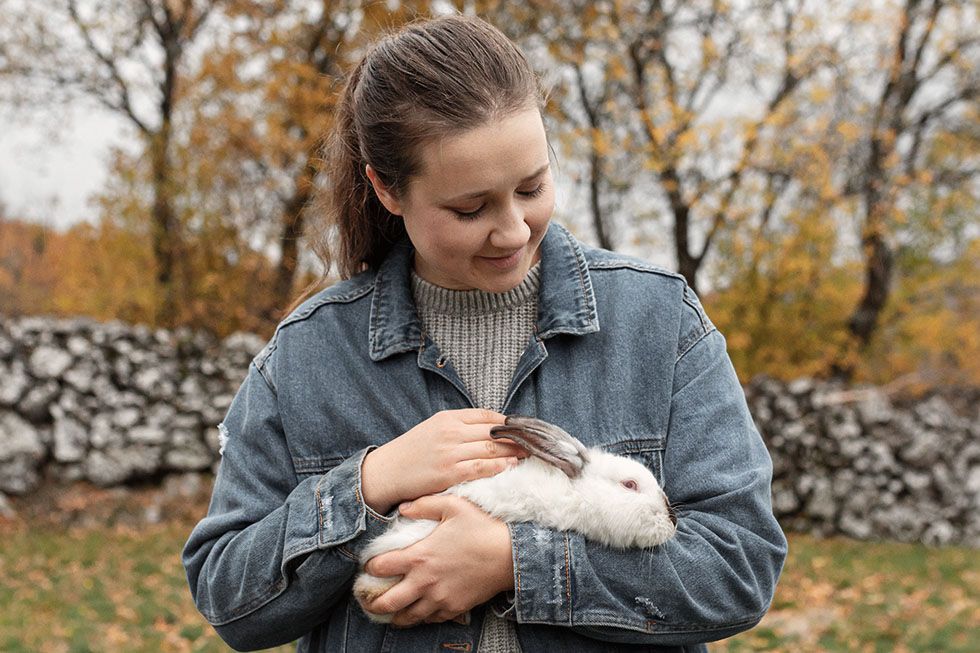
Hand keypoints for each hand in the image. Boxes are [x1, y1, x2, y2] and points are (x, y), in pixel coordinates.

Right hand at [361, 409, 526, 513]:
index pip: (486, 415)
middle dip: (517, 437)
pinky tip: (512, 466)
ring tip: (529, 454)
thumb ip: (458, 427)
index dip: (509, 422)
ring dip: (514, 451)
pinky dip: (499, 466)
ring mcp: (450, 453)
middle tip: (535, 442)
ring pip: (491, 449)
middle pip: (493, 432)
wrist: (386, 472)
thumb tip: (490, 428)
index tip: (523, 429)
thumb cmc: (412, 451)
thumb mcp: (433, 429)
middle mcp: (451, 432)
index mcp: (448, 418)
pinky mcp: (449, 473)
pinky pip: (481, 467)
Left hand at [362, 495, 514, 626]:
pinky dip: (421, 617)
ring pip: (408, 617)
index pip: (381, 567)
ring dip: (395, 615)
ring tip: (389, 613)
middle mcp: (425, 582)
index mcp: (420, 556)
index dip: (370, 567)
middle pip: (388, 601)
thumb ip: (424, 504)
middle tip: (368, 600)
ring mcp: (440, 598)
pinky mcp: (455, 608)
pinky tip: (418, 611)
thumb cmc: (482, 527)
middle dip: (373, 602)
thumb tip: (403, 507)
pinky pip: (431, 619)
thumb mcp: (453, 505)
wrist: (511, 554)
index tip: (369, 566)